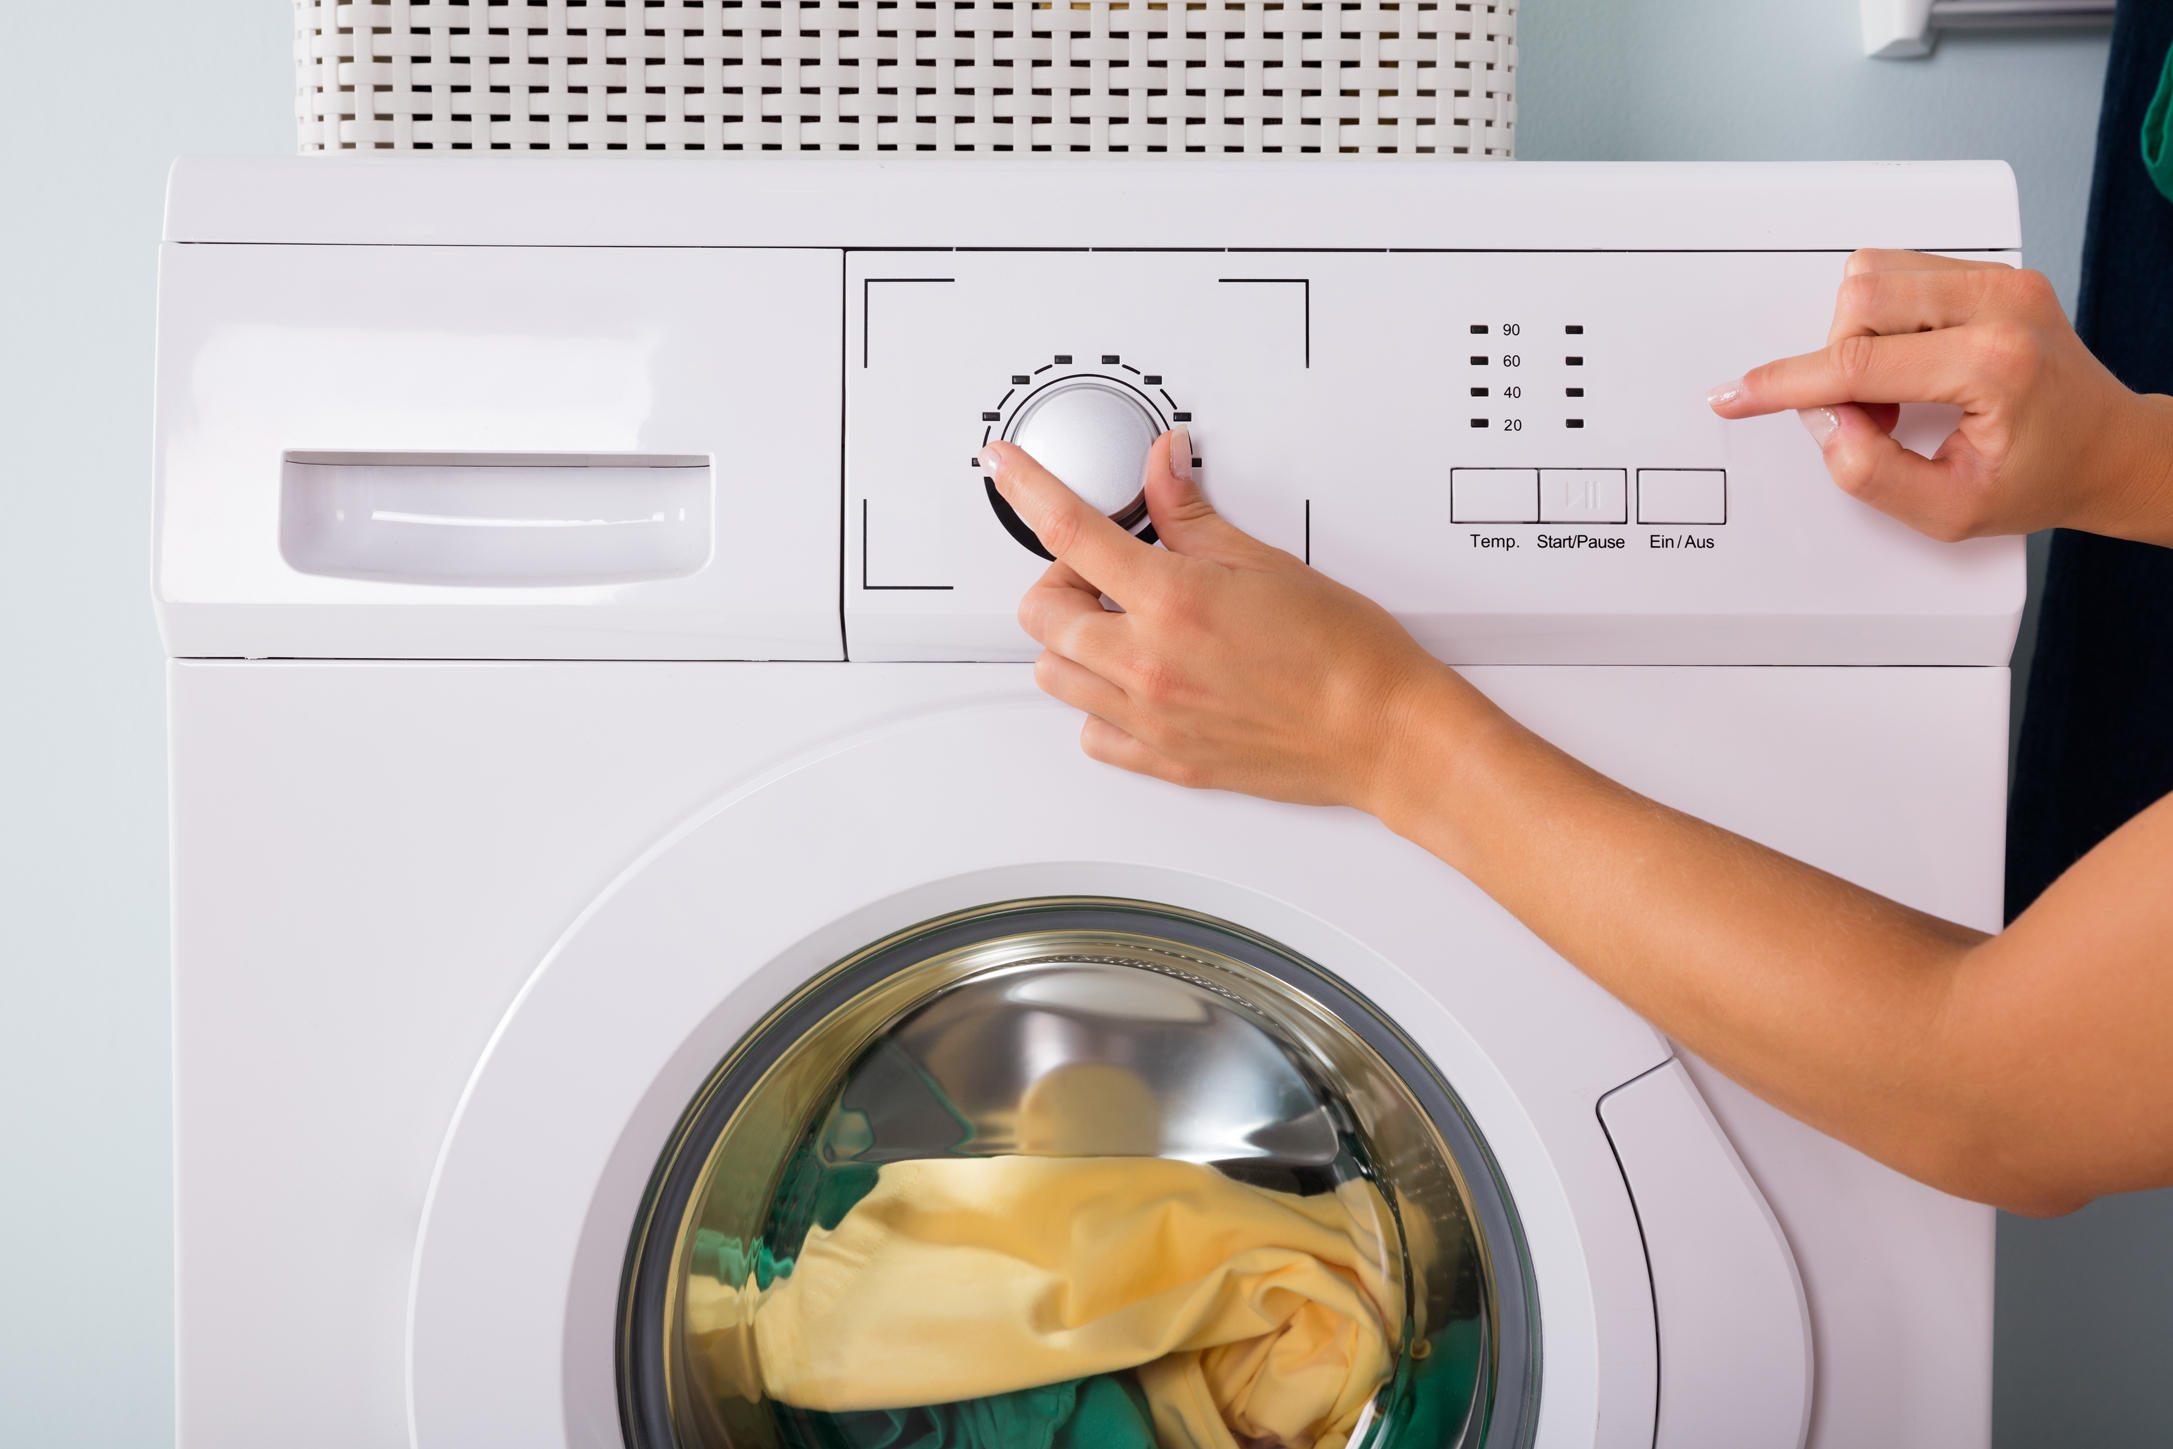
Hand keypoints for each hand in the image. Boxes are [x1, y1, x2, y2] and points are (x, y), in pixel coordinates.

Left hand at [979, 429, 1490, 815]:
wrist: (1384, 731)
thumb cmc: (1346, 653)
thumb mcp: (1265, 561)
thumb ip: (1194, 516)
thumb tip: (1164, 470)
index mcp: (1173, 602)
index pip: (1069, 530)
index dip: (1027, 487)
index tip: (1005, 466)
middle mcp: (1148, 664)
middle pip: (1042, 614)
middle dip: (1062, 581)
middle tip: (1105, 570)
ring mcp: (1151, 719)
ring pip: (1056, 674)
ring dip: (1073, 641)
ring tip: (1122, 625)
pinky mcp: (1166, 761)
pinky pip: (1092, 735)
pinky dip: (1098, 705)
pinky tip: (1135, 682)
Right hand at [1708, 249, 2172, 546]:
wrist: (2108, 449)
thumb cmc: (2043, 476)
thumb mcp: (1951, 511)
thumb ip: (1873, 475)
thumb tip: (1828, 425)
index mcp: (1994, 364)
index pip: (1858, 362)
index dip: (1784, 384)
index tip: (1739, 394)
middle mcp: (2001, 304)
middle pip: (1858, 299)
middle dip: (1835, 361)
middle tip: (1871, 415)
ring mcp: (2000, 280)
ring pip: (1872, 274)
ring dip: (1857, 336)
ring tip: (1893, 389)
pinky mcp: (1992, 273)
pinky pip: (1898, 272)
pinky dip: (1881, 320)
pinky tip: (1907, 363)